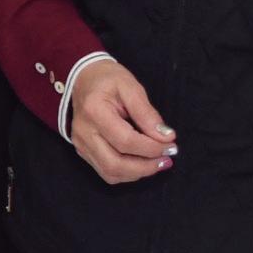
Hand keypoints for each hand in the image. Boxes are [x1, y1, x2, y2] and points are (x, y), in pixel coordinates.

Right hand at [67, 57, 176, 183]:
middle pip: (115, 164)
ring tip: (157, 163)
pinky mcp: (83, 151)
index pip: (125, 141)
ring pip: (110, 173)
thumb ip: (147, 113)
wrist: (83, 78)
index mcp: (94, 111)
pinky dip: (127, 173)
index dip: (151, 147)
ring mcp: (81, 144)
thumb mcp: (131, 87)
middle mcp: (83, 132)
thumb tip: (166, 137)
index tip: (171, 144)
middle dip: (146, 167)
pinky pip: (106, 172)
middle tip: (166, 159)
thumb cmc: (108, 79)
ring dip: (137, 173)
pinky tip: (141, 163)